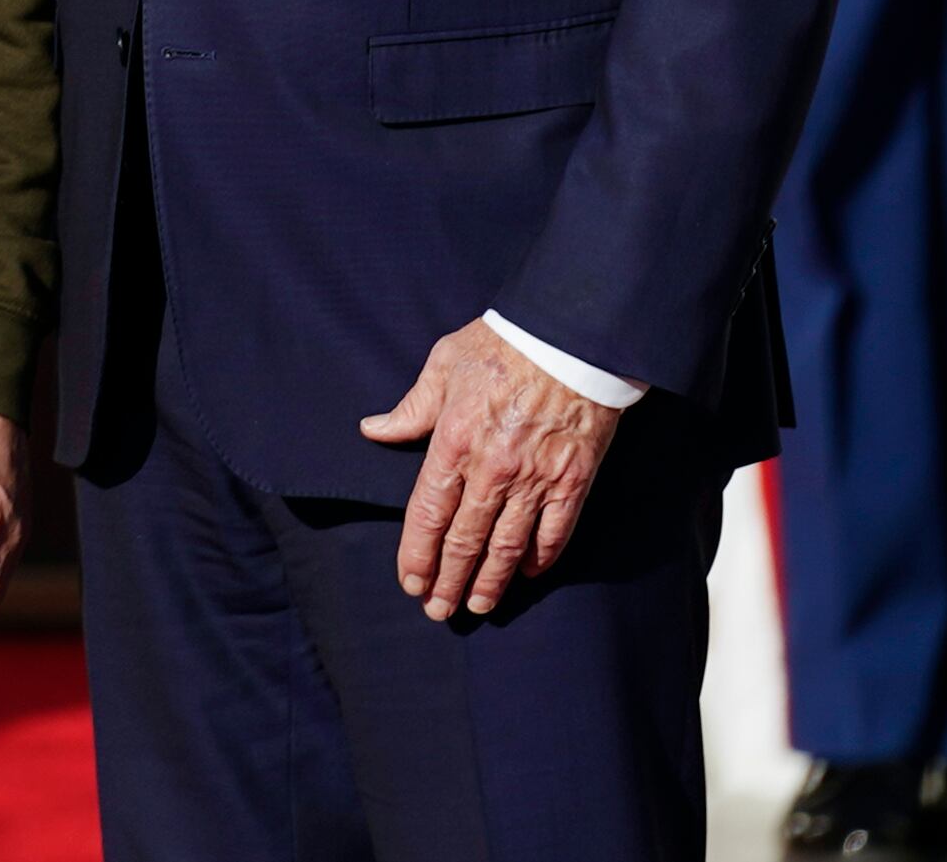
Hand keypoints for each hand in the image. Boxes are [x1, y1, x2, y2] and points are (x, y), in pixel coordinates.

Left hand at [357, 317, 620, 621]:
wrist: (571, 336)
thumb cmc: (502, 345)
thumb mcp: (444, 365)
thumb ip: (411, 408)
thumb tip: (373, 430)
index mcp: (454, 440)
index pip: (428, 512)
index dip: (417, 553)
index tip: (411, 581)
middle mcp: (492, 468)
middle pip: (464, 538)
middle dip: (449, 579)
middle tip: (438, 610)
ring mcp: (535, 478)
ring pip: (507, 544)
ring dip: (489, 580)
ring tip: (477, 605)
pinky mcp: (573, 480)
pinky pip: (554, 532)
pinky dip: (539, 558)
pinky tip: (526, 575)